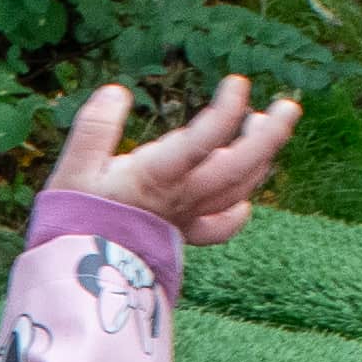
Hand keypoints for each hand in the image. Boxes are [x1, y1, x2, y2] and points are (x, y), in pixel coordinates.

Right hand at [46, 73, 303, 245]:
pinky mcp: (181, 235)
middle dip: (270, 136)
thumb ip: (95, 128)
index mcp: (157, 175)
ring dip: (259, 158)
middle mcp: (182, 197)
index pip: (206, 139)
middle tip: (288, 106)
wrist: (77, 279)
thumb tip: (117, 91)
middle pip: (239, 167)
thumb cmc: (73, 220)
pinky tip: (245, 199)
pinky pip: (221, 225)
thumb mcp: (73, 169)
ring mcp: (186, 218)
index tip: (238, 83)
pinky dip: (239, 209)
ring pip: (237, 189)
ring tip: (265, 126)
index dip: (228, 109)